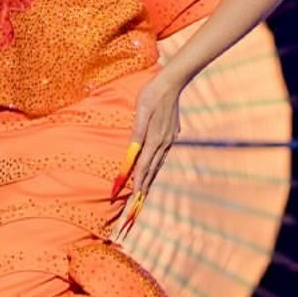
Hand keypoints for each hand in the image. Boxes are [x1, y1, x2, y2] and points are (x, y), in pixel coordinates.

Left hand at [112, 71, 183, 237]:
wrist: (172, 83)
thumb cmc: (151, 94)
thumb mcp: (140, 112)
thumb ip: (136, 133)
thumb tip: (130, 153)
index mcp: (154, 140)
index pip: (141, 170)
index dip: (133, 187)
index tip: (125, 202)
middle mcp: (162, 145)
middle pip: (149, 175)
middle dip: (140, 195)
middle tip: (132, 213)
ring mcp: (168, 142)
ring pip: (155, 169)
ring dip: (147, 185)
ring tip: (139, 201)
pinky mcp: (169, 137)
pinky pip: (159, 160)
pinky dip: (153, 172)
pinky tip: (150, 175)